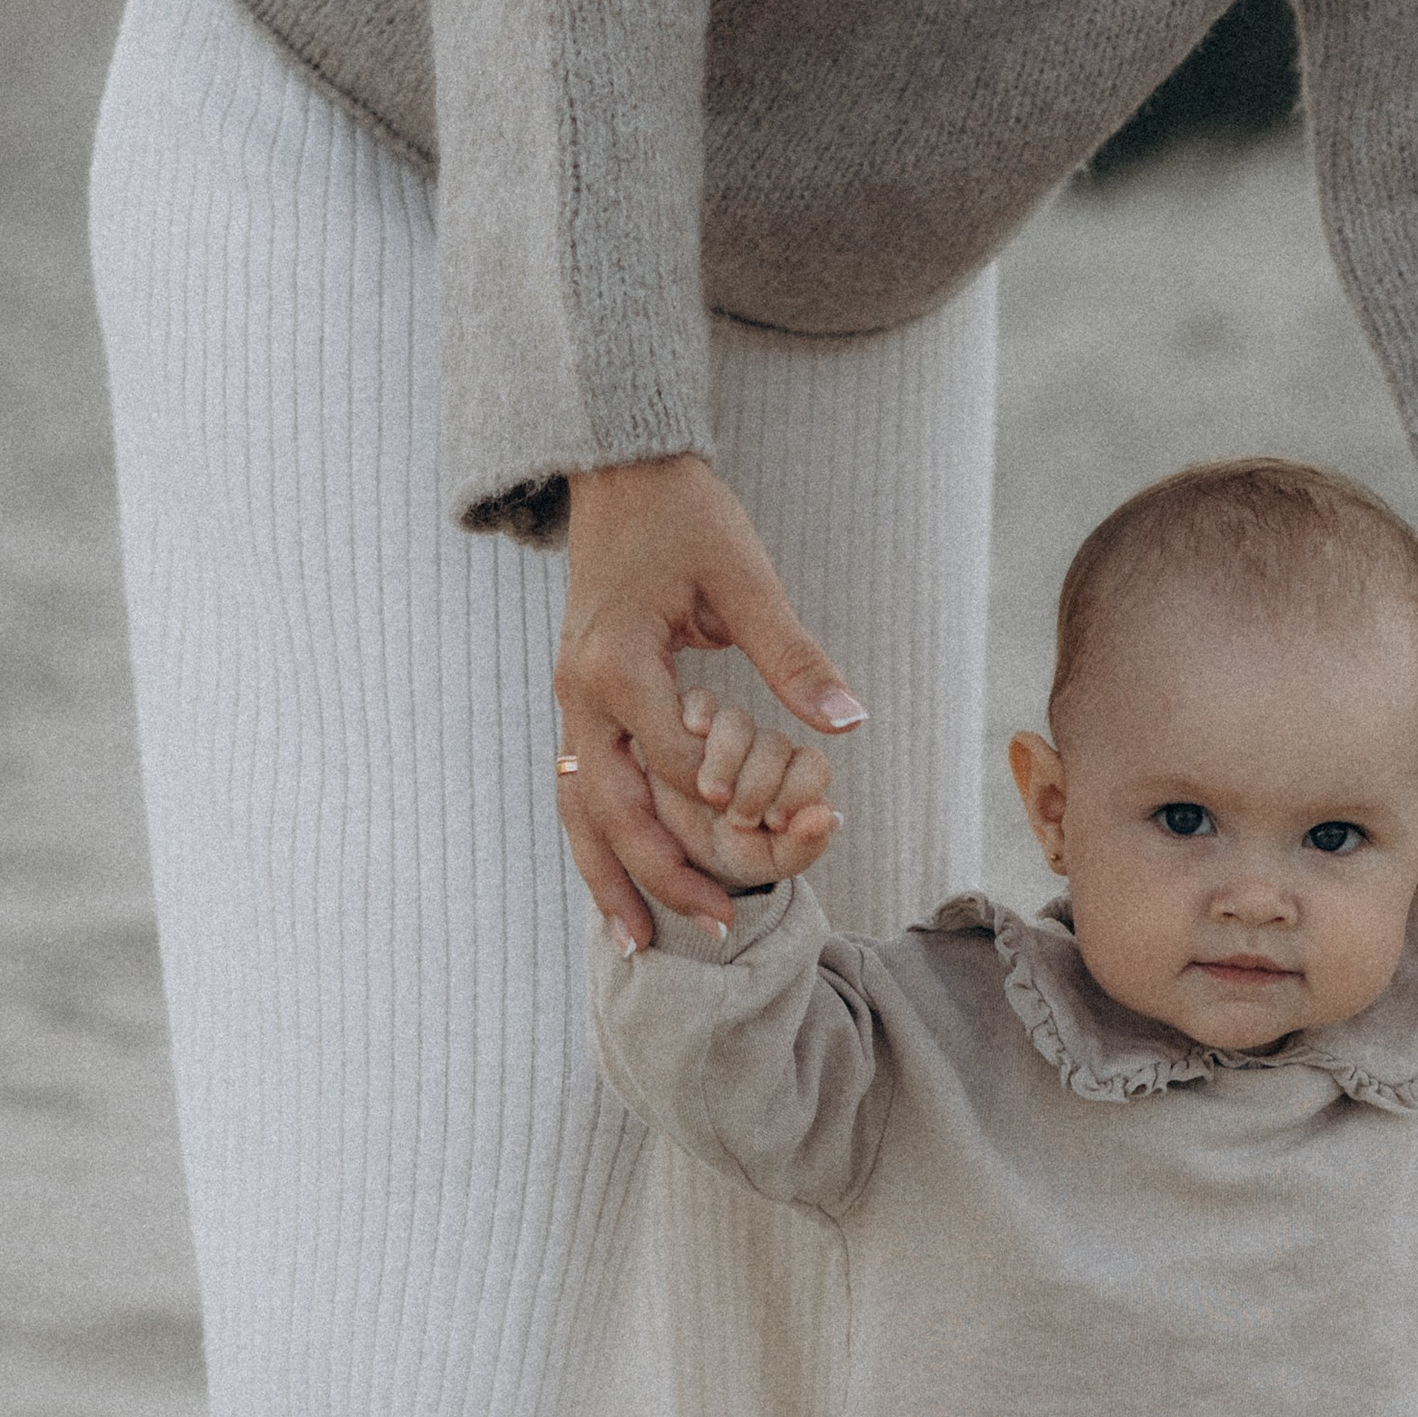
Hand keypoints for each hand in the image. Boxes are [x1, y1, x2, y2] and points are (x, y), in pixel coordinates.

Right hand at [555, 453, 864, 943]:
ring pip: (578, 812)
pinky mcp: (576, 704)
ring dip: (609, 878)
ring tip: (638, 946)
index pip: (671, 760)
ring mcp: (569, 702)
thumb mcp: (746, 578)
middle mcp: (578, 691)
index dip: (721, 802)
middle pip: (609, 809)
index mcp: (618, 662)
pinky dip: (597, 844)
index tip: (767, 836)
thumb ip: (792, 655)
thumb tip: (848, 723)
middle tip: (719, 927)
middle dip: (660, 875)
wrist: (619, 470)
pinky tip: (620, 892)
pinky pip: (579, 791)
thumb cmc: (687, 517)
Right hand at [641, 692, 840, 892]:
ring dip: (726, 759)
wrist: (674, 854)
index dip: (798, 792)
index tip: (775, 823)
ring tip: (711, 794)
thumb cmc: (730, 855)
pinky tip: (694, 732)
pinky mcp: (687, 721)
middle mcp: (764, 749)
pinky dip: (699, 712)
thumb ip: (803, 844)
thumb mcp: (767, 863)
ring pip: (737, 722)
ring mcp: (726, 732)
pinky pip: (699, 700)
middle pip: (774, 744)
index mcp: (793, 777)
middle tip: (738, 819)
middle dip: (758, 785)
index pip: (813, 765)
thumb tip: (829, 816)